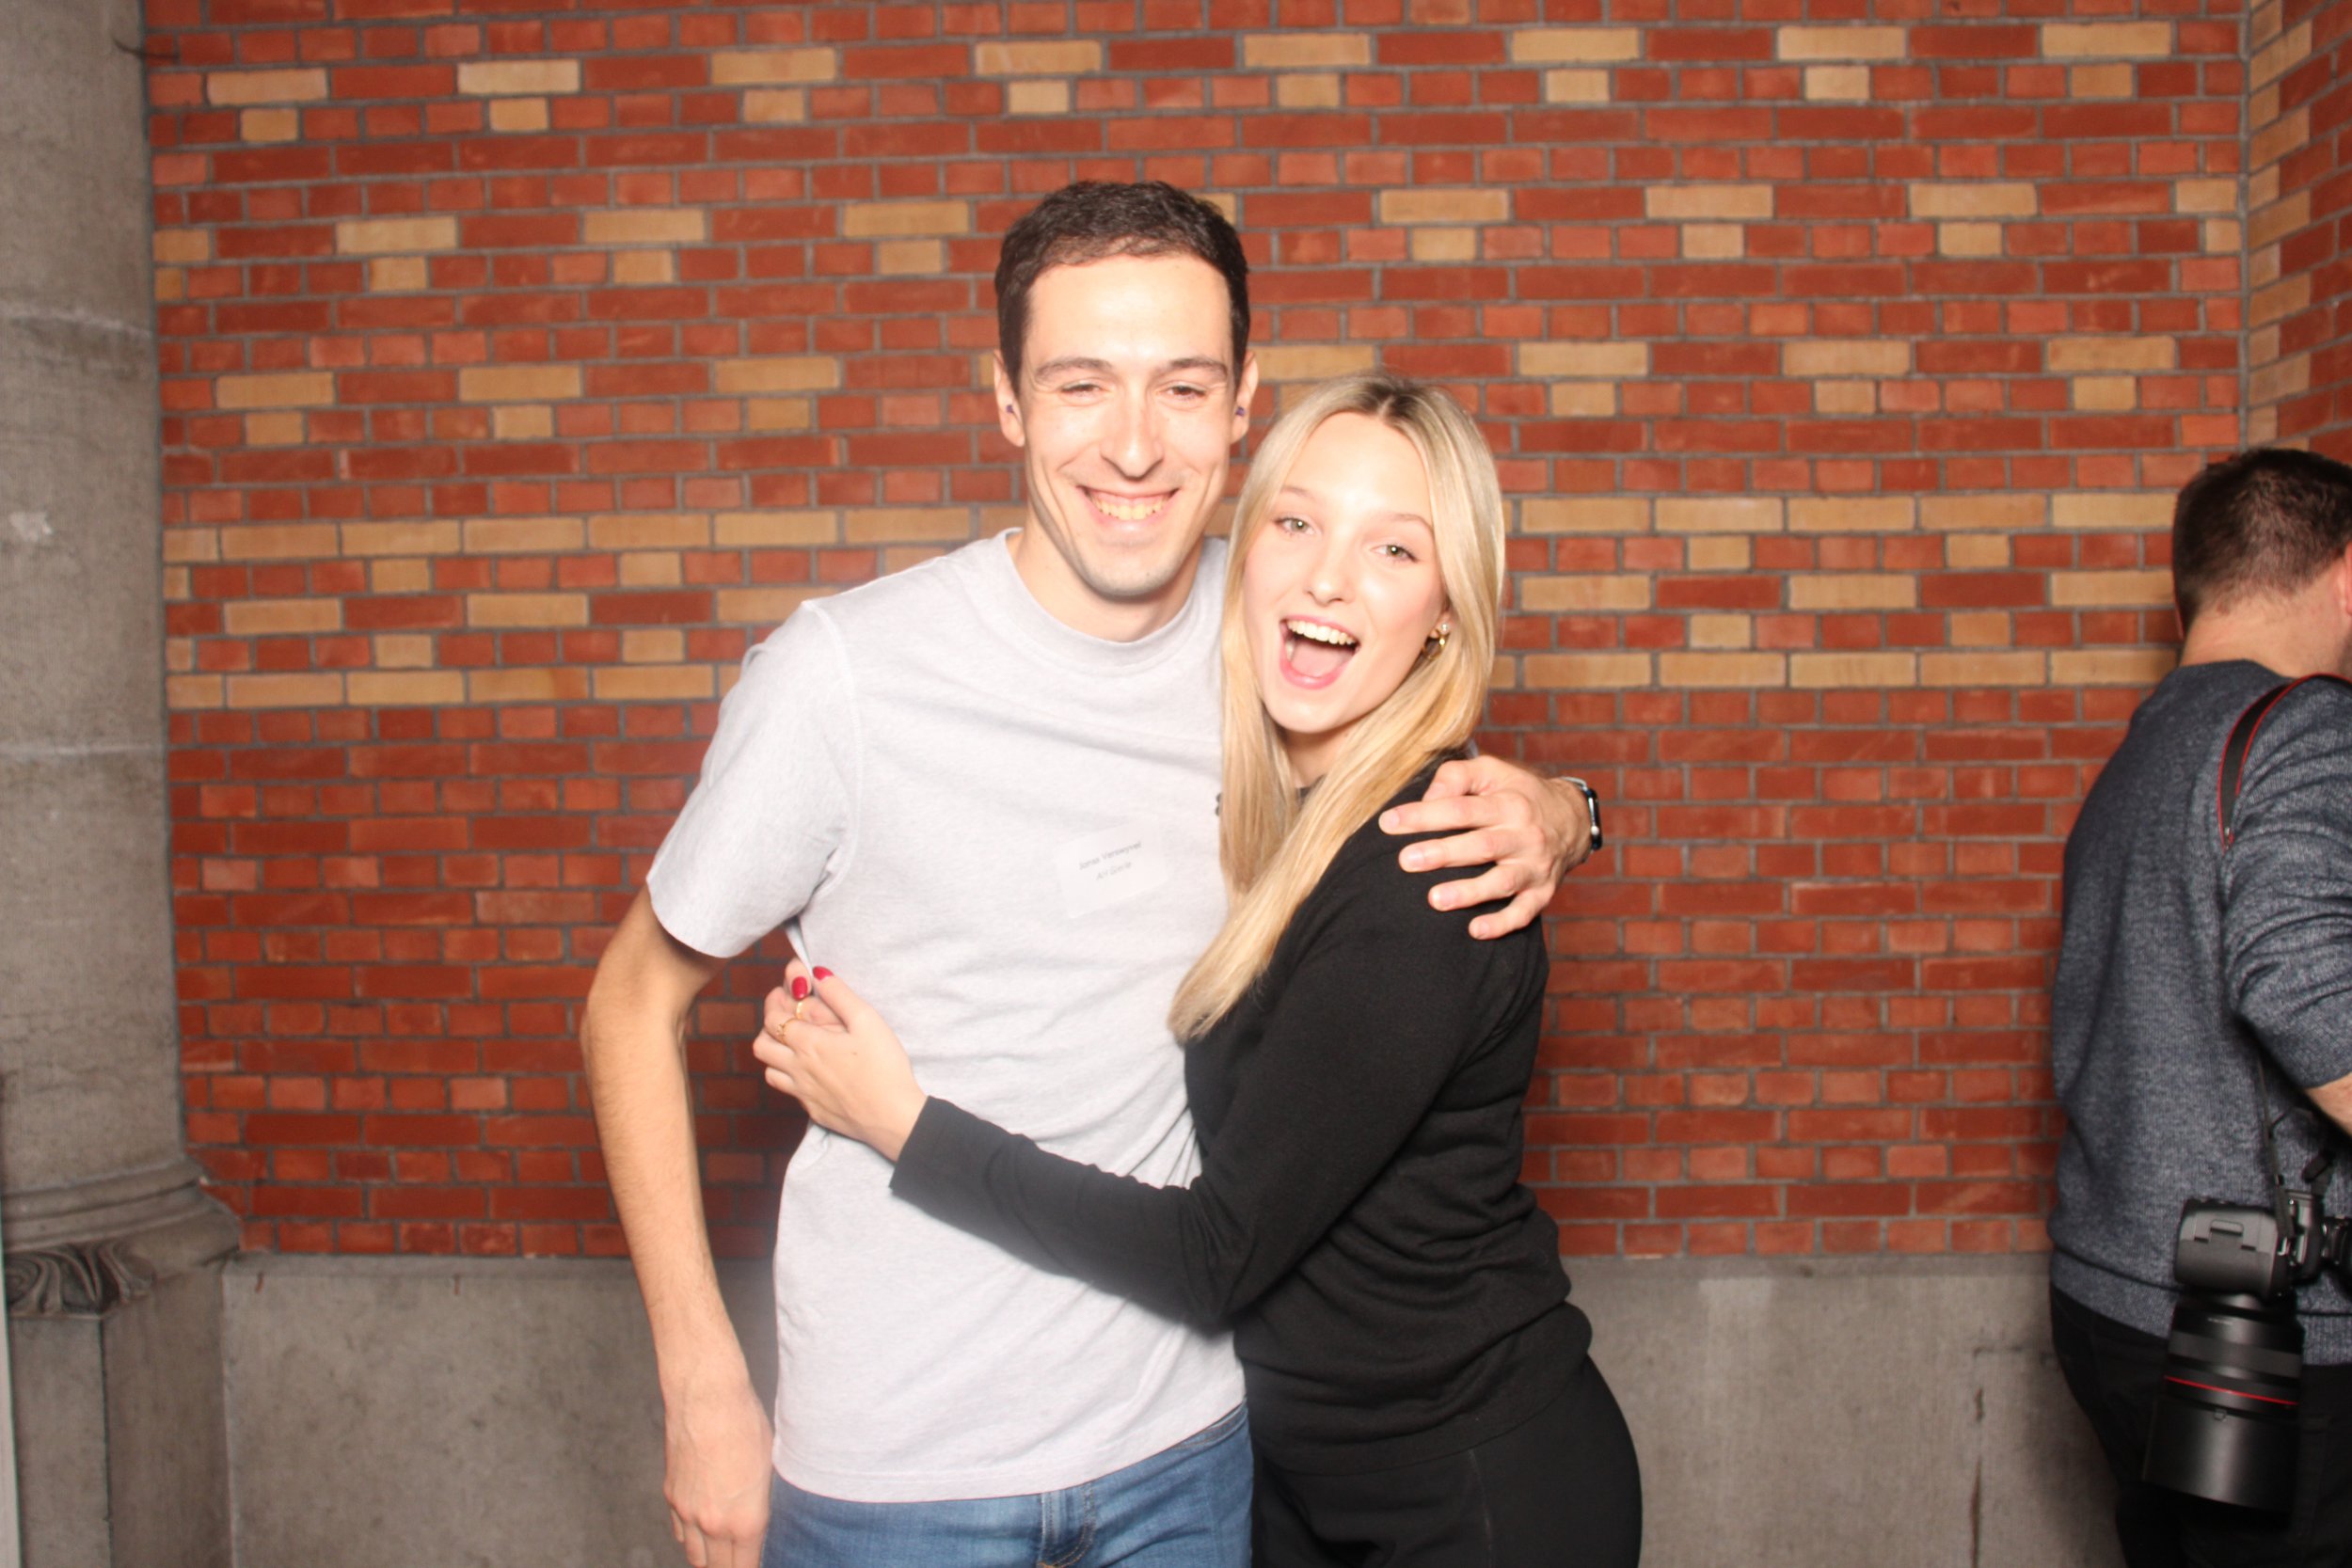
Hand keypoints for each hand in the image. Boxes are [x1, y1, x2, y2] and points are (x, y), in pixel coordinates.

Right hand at [662, 1375, 773, 1567]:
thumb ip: (761, 1504)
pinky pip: (679, 1531)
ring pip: (694, 1555)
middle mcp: (712, 1523)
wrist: (706, 1396)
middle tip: (740, 1560)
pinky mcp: (671, 1495)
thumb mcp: (769, 1467)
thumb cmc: (745, 1425)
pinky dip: (690, 1537)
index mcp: (745, 1521)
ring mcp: (687, 1511)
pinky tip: (703, 1529)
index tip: (756, 1564)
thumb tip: (761, 1521)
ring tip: (722, 1554)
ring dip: (708, 1558)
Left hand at [754, 962, 926, 1159]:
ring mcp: (803, 1093)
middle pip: (761, 1045)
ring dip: (774, 1055)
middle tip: (785, 1018)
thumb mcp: (868, 1021)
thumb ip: (840, 995)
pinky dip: (789, 1077)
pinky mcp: (813, 1110)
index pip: (773, 1019)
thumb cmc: (885, 1067)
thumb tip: (818, 973)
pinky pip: (788, 1091)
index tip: (784, 993)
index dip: (774, 1002)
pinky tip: (808, 1073)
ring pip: (768, 1071)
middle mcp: (798, 1069)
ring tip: (792, 1046)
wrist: (892, 1117)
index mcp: (809, 1044)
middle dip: (767, 1028)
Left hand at [1378, 755, 1590, 938]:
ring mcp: (1534, 866)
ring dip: (1469, 892)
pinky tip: (1474, 931)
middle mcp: (1524, 835)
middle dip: (1443, 853)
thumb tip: (1427, 798)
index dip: (1424, 815)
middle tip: (1406, 861)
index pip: (1461, 809)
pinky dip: (1501, 924)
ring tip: (1435, 899)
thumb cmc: (1518, 793)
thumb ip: (1457, 777)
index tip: (1388, 823)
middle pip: (1481, 845)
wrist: (1573, 820)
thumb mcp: (1492, 771)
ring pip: (1502, 882)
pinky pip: (1524, 912)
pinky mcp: (1542, 892)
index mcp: (1508, 803)